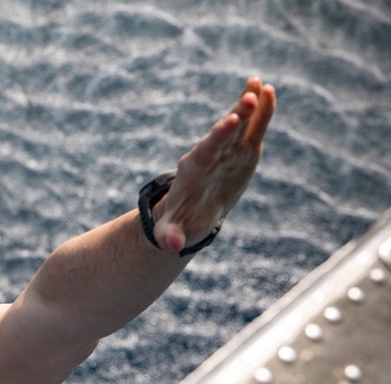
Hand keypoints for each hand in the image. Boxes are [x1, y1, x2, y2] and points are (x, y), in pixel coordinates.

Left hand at [155, 76, 276, 252]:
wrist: (191, 212)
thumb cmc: (180, 221)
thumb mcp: (173, 231)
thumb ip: (170, 235)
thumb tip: (169, 246)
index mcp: (194, 170)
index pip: (207, 150)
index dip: (218, 136)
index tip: (229, 121)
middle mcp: (211, 154)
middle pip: (223, 133)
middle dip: (236, 116)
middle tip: (249, 97)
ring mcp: (228, 150)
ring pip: (240, 124)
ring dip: (249, 105)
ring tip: (259, 84)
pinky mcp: (243, 150)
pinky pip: (253, 128)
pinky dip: (261, 111)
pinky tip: (268, 90)